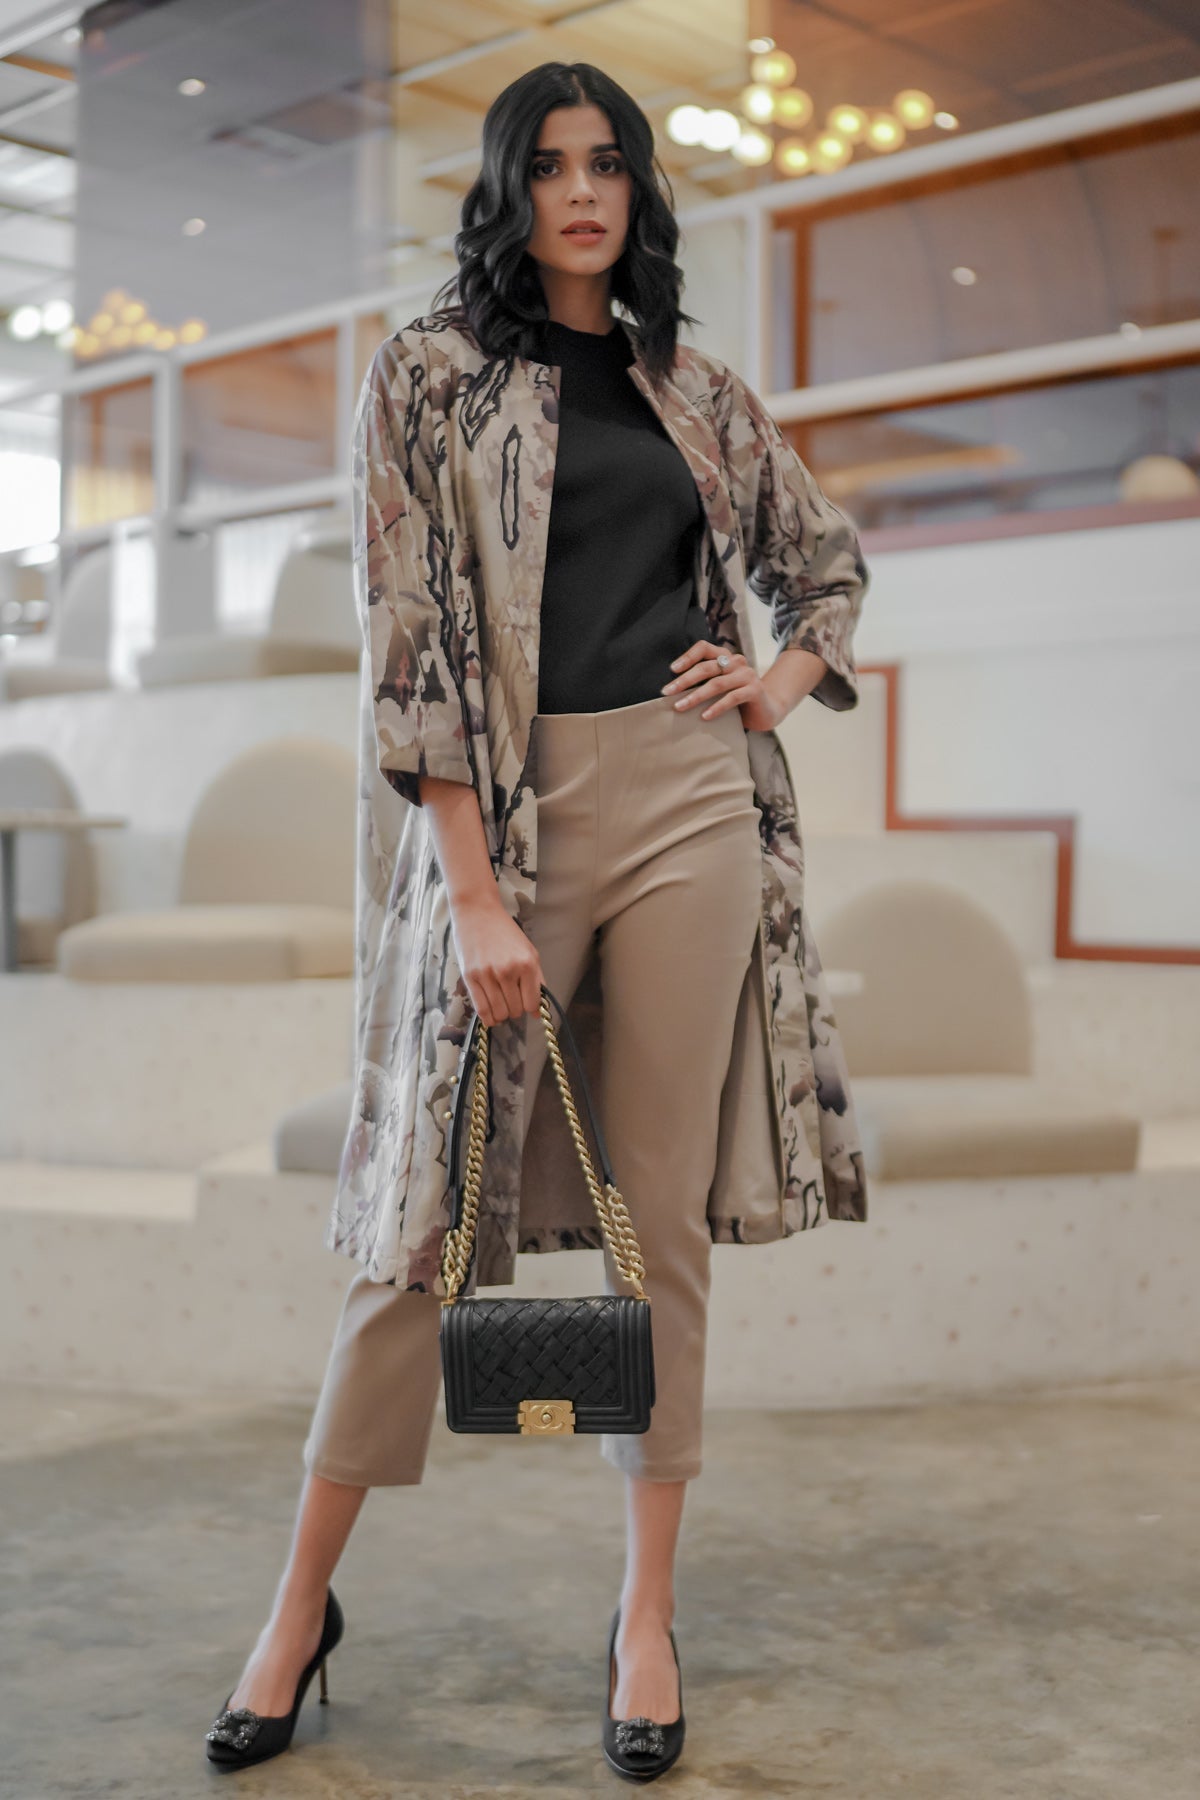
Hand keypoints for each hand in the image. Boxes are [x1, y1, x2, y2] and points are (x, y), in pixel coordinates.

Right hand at [451, 895, 544, 1026]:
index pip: (532, 1003)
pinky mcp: (470, 977)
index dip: (530, 1008)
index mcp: (527, 964)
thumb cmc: (505, 931)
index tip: (525, 1003)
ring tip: (501, 1004)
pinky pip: (481, 1009)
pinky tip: (491, 1014)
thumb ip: (537, 980)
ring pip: (499, 1012)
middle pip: (515, 1010)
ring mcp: (488, 975)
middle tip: (511, 1000)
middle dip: (515, 1009)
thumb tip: (538, 1011)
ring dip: (502, 1014)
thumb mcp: (529, 950)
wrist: (477, 913)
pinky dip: (488, 1017)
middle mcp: (508, 971)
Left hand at [661, 641, 785, 732]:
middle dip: (684, 680)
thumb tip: (673, 689)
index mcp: (725, 657)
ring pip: (717, 683)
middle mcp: (736, 662)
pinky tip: (704, 716)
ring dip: (695, 696)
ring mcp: (747, 675)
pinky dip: (716, 707)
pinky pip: (732, 698)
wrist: (766, 710)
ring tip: (679, 707)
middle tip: (667, 692)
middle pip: (707, 667)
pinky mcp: (755, 690)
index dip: (687, 656)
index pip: (704, 648)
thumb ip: (703, 682)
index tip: (672, 669)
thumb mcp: (719, 687)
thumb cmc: (737, 699)